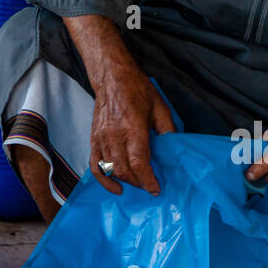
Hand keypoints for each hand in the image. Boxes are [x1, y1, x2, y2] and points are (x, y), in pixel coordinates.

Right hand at [90, 64, 175, 196]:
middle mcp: (114, 135)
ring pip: (110, 170)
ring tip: (138, 183)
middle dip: (138, 183)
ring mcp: (101, 138)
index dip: (147, 180)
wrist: (112, 78)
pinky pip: (95, 165)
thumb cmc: (137, 90)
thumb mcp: (160, 108)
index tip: (155, 189)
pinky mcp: (93, 139)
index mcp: (133, 127)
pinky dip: (104, 180)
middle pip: (123, 170)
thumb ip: (168, 131)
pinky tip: (115, 187)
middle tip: (150, 186)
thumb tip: (175, 151)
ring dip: (125, 181)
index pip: (138, 162)